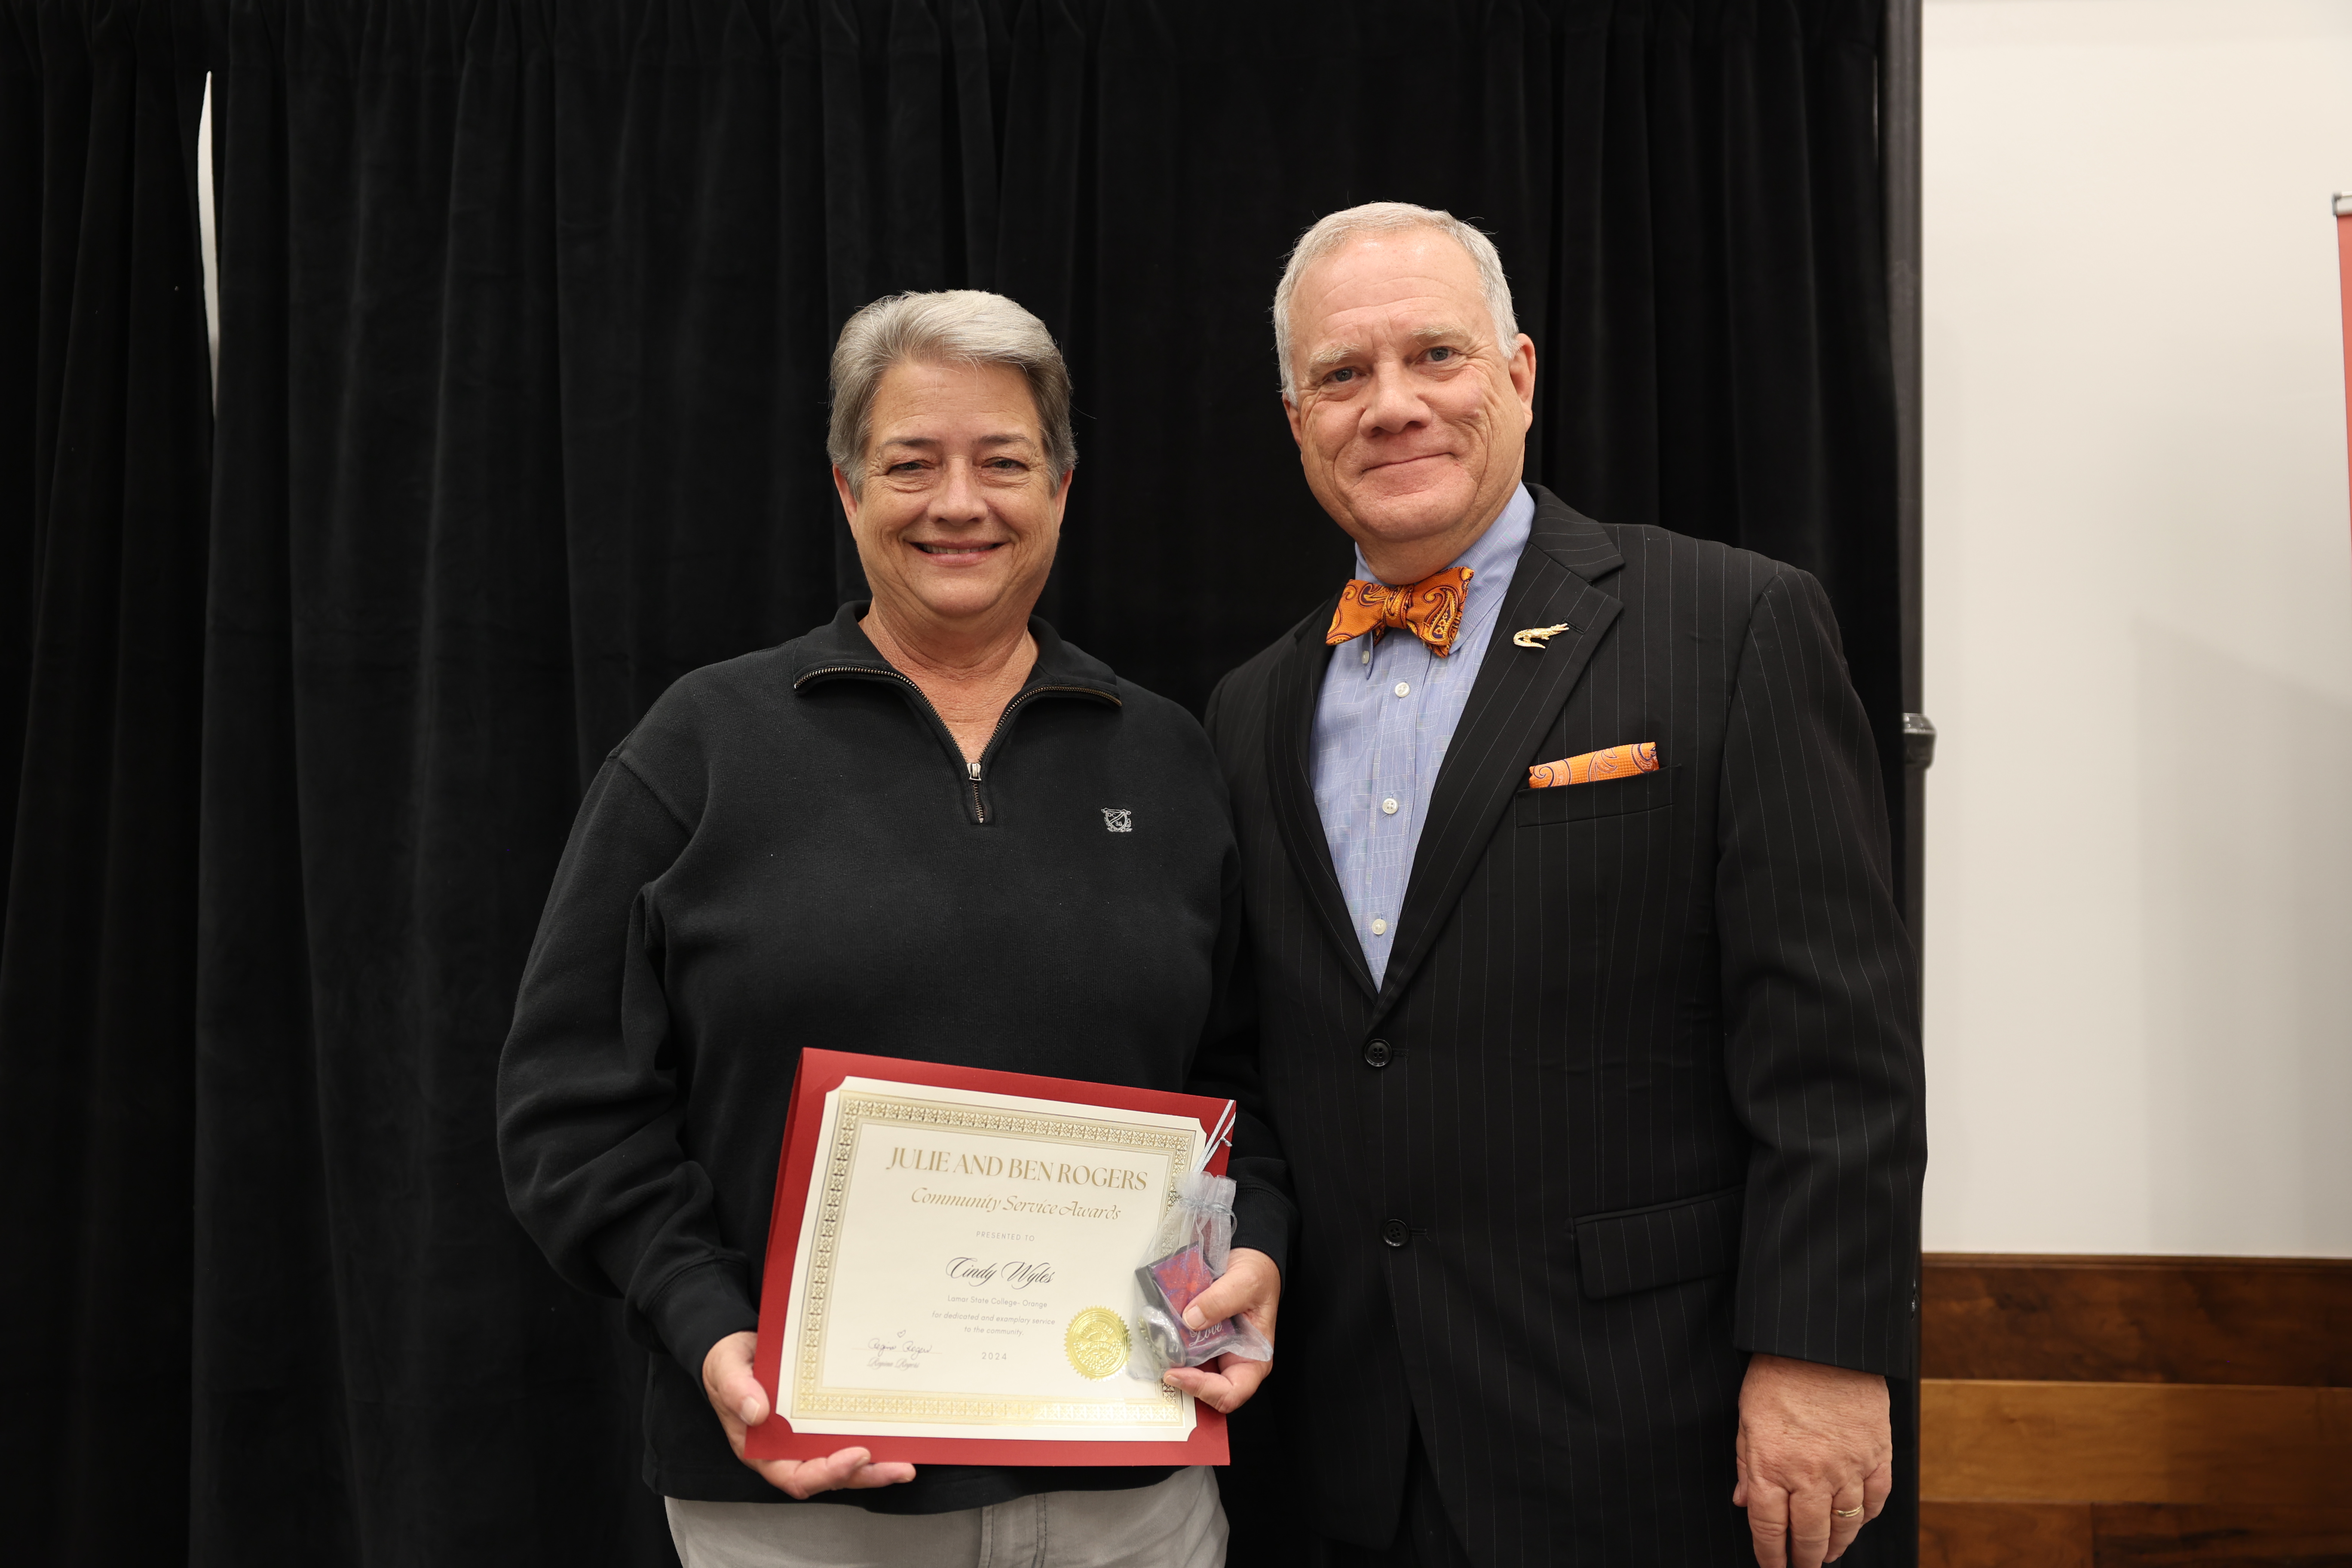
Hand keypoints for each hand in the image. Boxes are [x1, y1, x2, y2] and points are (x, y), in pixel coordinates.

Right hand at [700, 1330, 916, 1498]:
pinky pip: (848, 1436)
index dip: (827, 1473)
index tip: (857, 1455)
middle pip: (828, 1475)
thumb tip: (757, 1411)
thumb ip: (736, 1388)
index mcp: (761, 1449)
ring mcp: (807, 1438)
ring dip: (875, 1466)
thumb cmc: (728, 1363)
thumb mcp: (725, 1369)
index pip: (795, 1476)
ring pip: (844, 1462)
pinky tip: (896, 1436)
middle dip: (864, 1475)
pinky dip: (873, 1441)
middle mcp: (787, 1451)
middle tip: (898, 1467)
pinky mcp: (822, 1421)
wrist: (739, 1346)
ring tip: (906, 1462)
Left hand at [1159, 1246, 1279, 1413]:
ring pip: (1190, 1370)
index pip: (1231, 1392)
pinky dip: (1170, 1344)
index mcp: (1254, 1358)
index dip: (1203, 1389)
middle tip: (1160, 1363)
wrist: (1250, 1256)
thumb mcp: (1245, 1282)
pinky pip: (1182, 1348)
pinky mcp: (1200, 1337)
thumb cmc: (1259, 1273)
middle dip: (1182, 1379)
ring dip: (1172, 1362)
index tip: (1177, 1374)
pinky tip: (1159, 1333)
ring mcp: (1215, 1349)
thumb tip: (1191, 1319)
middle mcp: (1233, 1359)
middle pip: (1206, 1387)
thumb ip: (1220, 1300)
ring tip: (1156, 1347)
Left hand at [1733, 1353, 1891, 1567]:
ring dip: (1836, 1545)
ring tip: (1828, 1554)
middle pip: (1810, 1535)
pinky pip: (1876, 1500)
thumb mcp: (1747, 1418)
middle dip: (1805, 1560)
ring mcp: (1848, 1467)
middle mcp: (1811, 1474)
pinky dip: (1867, 1517)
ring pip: (1845, 1524)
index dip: (1771, 1556)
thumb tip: (1742, 1502)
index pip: (1770, 1528)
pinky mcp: (1877, 1455)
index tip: (1772, 1567)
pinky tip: (1857, 1522)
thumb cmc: (1778, 1375)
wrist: (1822, 1344)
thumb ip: (1745, 1464)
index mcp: (1771, 1466)